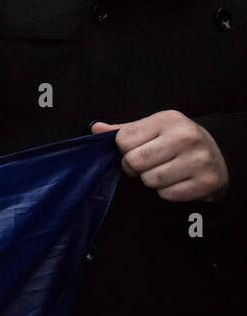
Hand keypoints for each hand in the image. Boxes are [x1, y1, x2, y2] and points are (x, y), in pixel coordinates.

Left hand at [92, 111, 228, 201]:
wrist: (219, 154)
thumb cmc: (176, 140)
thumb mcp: (153, 128)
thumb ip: (124, 130)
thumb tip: (95, 129)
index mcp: (168, 120)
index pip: (123, 139)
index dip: (124, 150)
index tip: (135, 150)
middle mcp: (186, 137)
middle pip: (135, 162)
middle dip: (134, 168)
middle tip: (146, 165)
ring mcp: (199, 160)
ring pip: (150, 180)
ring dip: (151, 181)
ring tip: (163, 171)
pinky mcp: (207, 182)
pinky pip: (168, 195)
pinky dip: (167, 192)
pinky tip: (177, 181)